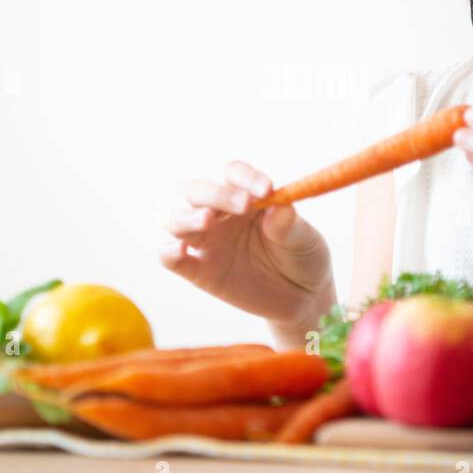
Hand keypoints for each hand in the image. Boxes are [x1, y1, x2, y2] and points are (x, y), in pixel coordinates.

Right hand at [157, 160, 334, 327]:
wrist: (302, 298)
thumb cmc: (302, 257)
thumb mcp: (304, 240)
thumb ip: (289, 225)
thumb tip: (279, 207)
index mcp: (245, 195)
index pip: (233, 174)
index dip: (245, 177)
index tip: (267, 190)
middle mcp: (220, 213)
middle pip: (199, 191)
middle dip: (216, 194)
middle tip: (242, 204)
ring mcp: (206, 241)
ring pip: (177, 219)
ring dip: (186, 217)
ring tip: (206, 221)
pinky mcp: (198, 270)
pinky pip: (171, 259)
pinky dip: (168, 252)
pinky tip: (178, 249)